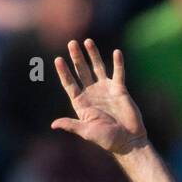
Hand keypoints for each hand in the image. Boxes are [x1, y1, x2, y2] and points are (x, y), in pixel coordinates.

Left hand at [51, 39, 146, 155]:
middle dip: (76, 58)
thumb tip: (53, 125)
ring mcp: (106, 90)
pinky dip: (118, 63)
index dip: (64, 72)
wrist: (128, 140)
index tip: (58, 60)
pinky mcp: (120, 89)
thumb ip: (71, 125)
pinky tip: (116, 52)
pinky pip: (118, 72)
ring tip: (87, 41)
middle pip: (82, 71)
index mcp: (82, 104)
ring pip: (97, 67)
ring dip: (93, 55)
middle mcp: (92, 94)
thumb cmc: (106, 139)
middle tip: (71, 43)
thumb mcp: (87, 131)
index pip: (70, 84)